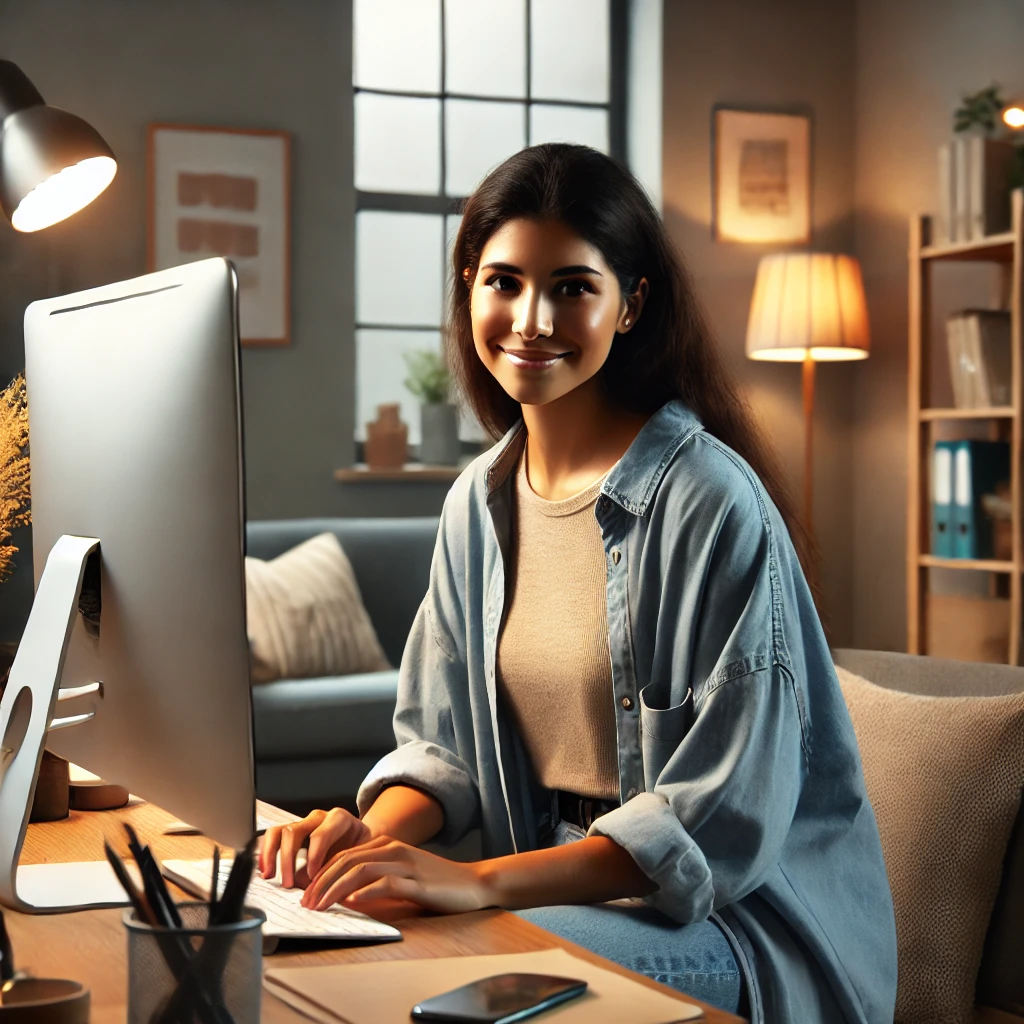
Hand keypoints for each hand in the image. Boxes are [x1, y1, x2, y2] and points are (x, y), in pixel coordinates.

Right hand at [259, 807, 372, 887]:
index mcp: (340, 819)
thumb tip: (333, 892)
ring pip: (280, 831)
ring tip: (270, 877)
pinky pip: (273, 836)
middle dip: (288, 859)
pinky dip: (266, 852)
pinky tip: (265, 870)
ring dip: (273, 855)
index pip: (320, 834)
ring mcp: (304, 823)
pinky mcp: (292, 832)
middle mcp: (319, 818)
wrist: (361, 842)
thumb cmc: (361, 851)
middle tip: (289, 885)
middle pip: (295, 831)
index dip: (314, 856)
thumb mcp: (361, 857)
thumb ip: (347, 869)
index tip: (313, 877)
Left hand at [300, 836, 491, 914]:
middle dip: (321, 882)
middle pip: (347, 859)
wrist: (473, 883)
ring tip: (320, 906)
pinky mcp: (417, 882)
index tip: (305, 893)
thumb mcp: (403, 874)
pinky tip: (351, 904)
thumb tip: (345, 894)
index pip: (344, 854)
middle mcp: (393, 849)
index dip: (321, 873)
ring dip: (335, 888)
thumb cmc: (436, 883)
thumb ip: (377, 876)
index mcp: (387, 844)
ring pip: (360, 870)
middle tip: (305, 903)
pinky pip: (385, 883)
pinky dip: (364, 893)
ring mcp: (406, 863)